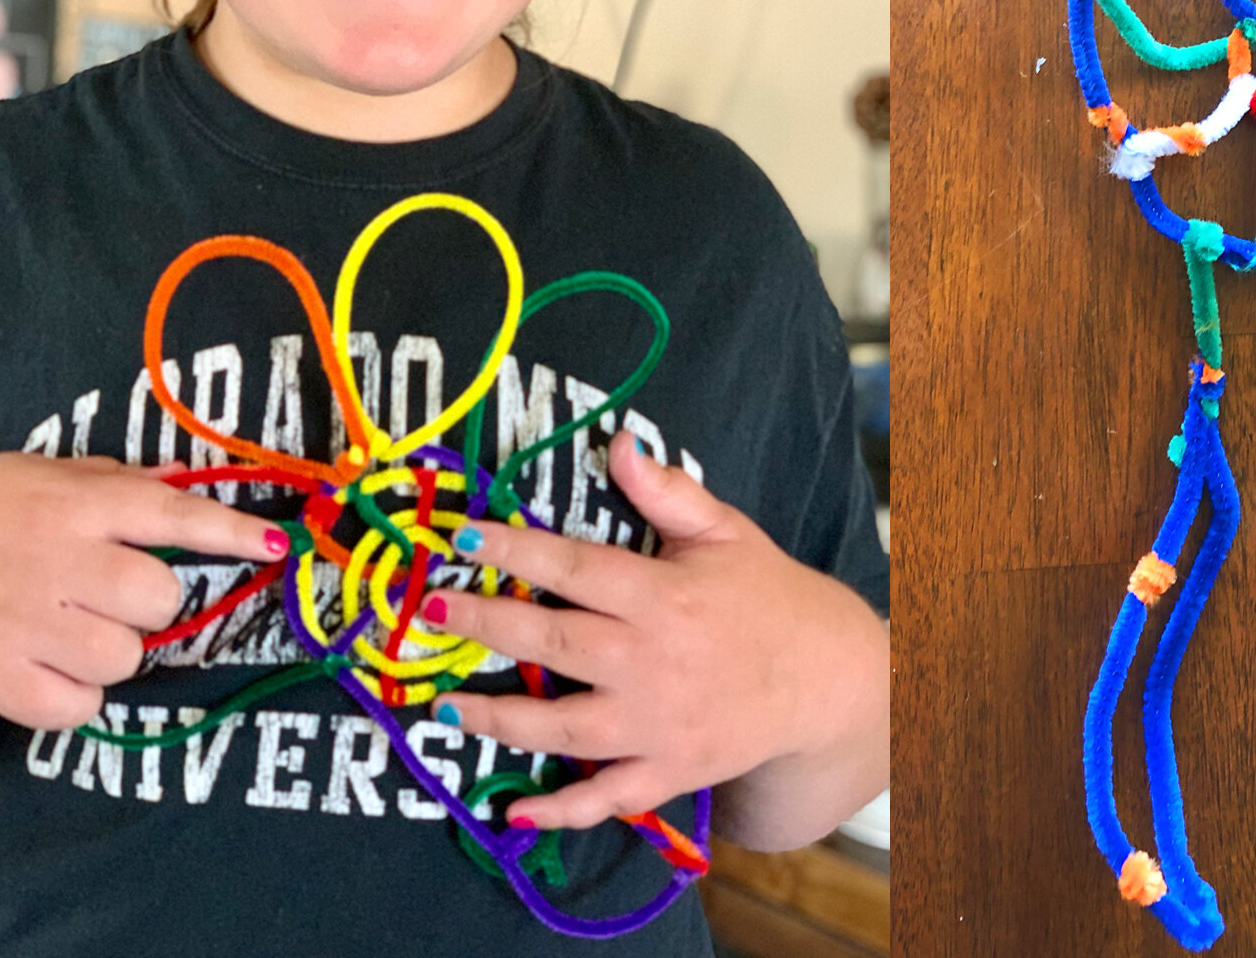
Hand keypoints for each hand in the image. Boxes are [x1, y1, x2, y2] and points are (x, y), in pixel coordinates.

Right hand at [0, 453, 290, 728]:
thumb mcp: (39, 475)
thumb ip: (116, 483)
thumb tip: (188, 484)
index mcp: (75, 506)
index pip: (173, 516)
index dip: (232, 533)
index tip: (279, 545)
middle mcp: (60, 562)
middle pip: (158, 599)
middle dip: (148, 604)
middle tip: (107, 596)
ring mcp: (28, 624)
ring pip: (126, 658)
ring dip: (111, 653)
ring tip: (67, 631)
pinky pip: (79, 707)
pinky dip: (74, 698)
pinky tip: (46, 669)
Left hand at [424, 431, 888, 836]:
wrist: (824, 678)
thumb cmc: (766, 595)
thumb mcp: (725, 532)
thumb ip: (666, 493)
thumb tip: (616, 445)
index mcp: (663, 596)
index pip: (575, 568)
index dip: (516, 550)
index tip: (463, 538)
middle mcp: (652, 661)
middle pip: (555, 644)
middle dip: (487, 625)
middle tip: (432, 612)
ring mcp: (657, 724)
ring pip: (563, 727)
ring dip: (499, 721)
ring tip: (445, 706)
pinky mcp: (668, 770)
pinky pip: (606, 796)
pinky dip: (560, 809)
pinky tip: (515, 811)